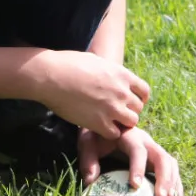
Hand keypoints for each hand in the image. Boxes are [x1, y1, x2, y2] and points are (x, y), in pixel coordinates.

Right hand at [34, 50, 149, 138]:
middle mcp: (121, 92)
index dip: (138, 98)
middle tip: (116, 112)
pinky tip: (99, 128)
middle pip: (138, 108)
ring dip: (122, 123)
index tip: (130, 101)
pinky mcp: (99, 123)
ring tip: (109, 121)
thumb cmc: (68, 64)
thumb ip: (110, 72)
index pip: (144, 91)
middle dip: (129, 110)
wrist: (51, 76)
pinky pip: (115, 134)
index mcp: (122, 75)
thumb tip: (112, 76)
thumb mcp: (97, 61)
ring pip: (131, 122)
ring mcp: (112, 108)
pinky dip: (109, 133)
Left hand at [79, 125, 183, 195]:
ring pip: (170, 163)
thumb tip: (91, 180)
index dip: (138, 168)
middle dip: (163, 178)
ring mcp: (154, 149)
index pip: (138, 151)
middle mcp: (146, 141)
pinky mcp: (157, 159)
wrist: (105, 127)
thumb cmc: (96, 138)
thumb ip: (88, 160)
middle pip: (161, 157)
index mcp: (129, 136)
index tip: (135, 186)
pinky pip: (171, 169)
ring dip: (172, 182)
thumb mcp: (88, 144)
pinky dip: (176, 183)